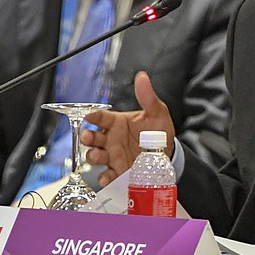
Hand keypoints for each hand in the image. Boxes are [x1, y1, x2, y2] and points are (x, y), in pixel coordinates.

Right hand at [81, 71, 175, 186]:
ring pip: (95, 156)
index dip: (93, 116)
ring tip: (99, 156)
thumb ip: (147, 97)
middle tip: (87, 137)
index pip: (100, 117)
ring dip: (93, 156)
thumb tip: (142, 77)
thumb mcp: (157, 112)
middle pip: (92, 137)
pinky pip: (107, 176)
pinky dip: (105, 178)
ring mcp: (113, 156)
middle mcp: (111, 139)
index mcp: (117, 123)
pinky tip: (107, 177)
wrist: (167, 152)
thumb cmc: (158, 130)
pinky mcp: (118, 171)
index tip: (88, 116)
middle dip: (87, 137)